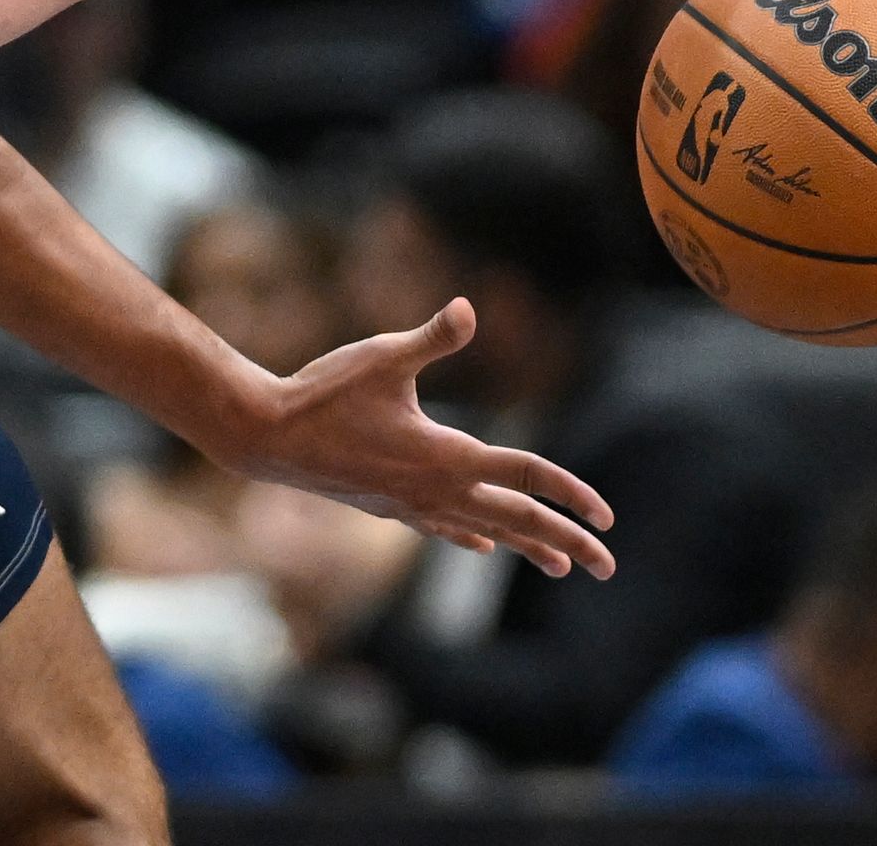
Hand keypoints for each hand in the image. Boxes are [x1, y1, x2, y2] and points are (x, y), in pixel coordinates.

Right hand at [218, 300, 616, 580]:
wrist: (269, 437)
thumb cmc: (325, 393)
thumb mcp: (384, 356)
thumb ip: (433, 336)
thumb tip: (468, 308)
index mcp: (449, 456)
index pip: (526, 476)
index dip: (571, 493)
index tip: (606, 517)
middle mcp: (439, 489)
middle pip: (518, 521)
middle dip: (566, 543)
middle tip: (606, 567)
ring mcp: (414, 505)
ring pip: (486, 532)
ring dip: (527, 548)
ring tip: (561, 567)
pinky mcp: (390, 508)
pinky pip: (447, 529)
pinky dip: (474, 538)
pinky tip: (483, 546)